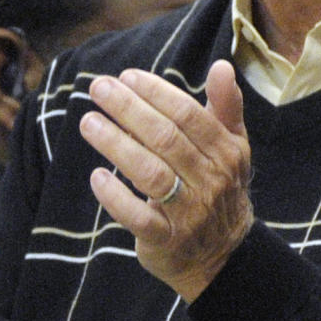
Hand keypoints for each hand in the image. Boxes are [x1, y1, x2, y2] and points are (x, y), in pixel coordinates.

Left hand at [80, 59, 252, 301]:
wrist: (224, 255)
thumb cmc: (218, 189)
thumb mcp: (231, 148)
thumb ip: (225, 107)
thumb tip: (222, 66)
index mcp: (226, 153)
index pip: (189, 116)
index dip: (156, 93)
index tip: (126, 76)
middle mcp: (211, 181)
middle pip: (166, 139)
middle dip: (129, 110)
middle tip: (99, 88)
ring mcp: (189, 213)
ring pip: (150, 174)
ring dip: (116, 145)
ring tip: (88, 123)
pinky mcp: (166, 240)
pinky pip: (138, 217)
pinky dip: (115, 197)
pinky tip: (96, 177)